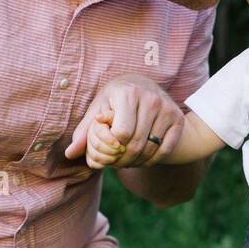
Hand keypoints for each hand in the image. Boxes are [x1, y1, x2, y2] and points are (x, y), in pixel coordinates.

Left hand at [66, 74, 183, 167]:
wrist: (144, 84)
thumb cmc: (116, 98)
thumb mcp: (98, 108)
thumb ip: (85, 131)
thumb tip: (70, 153)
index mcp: (127, 93)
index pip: (121, 134)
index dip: (112, 148)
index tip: (107, 150)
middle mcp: (150, 99)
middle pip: (136, 144)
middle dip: (122, 160)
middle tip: (115, 163)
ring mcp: (167, 108)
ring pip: (150, 149)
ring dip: (136, 162)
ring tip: (126, 161)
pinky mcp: (178, 119)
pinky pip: (165, 150)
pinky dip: (152, 161)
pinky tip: (141, 159)